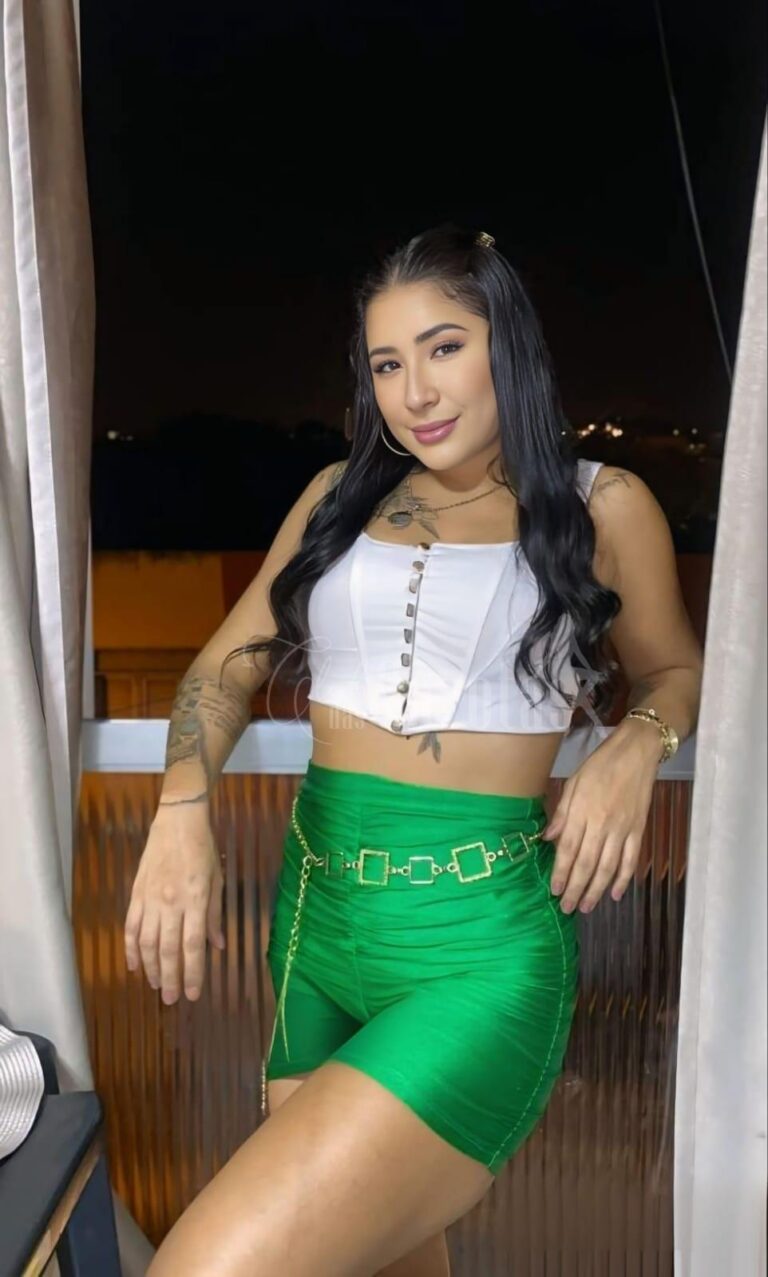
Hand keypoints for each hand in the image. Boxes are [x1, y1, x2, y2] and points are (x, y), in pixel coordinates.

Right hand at [124, 803, 224, 1003]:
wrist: (177, 822)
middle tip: (172, 999)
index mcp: (196, 900)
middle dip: (170, 978)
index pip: (193, 945)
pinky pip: (131, 926)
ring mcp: (150, 899)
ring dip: (150, 967)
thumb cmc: (204, 850)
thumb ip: (215, 915)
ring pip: (146, 942)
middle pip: (168, 949)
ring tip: (156, 985)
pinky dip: (131, 948)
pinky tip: (134, 964)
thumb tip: (218, 946)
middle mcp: (171, 903)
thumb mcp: (218, 880)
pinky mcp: (136, 894)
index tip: (193, 994)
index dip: (193, 972)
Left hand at [542, 724, 658, 914]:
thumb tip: (548, 839)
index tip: (554, 890)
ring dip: (596, 890)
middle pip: (587, 863)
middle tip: (567, 908)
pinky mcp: (638, 830)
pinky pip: (630, 860)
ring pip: (608, 867)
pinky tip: (614, 893)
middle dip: (576, 888)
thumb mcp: (573, 782)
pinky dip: (623, 879)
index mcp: (582, 811)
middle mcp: (601, 824)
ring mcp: (622, 829)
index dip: (561, 872)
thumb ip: (562, 813)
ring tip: (586, 906)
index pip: (568, 849)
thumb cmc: (600, 765)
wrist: (636, 753)